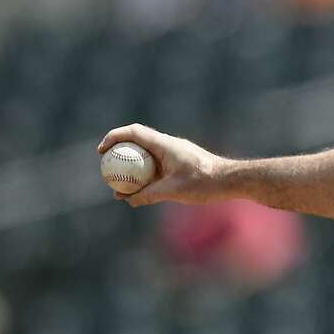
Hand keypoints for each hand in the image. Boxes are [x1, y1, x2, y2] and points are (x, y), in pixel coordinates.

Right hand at [97, 124, 230, 206]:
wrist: (232, 180)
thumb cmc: (205, 182)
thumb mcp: (173, 191)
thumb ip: (148, 195)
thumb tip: (128, 200)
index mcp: (165, 144)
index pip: (134, 132)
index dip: (114, 137)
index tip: (101, 151)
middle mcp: (169, 146)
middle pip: (137, 144)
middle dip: (119, 154)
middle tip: (106, 170)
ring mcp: (175, 154)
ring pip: (147, 158)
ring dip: (132, 169)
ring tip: (119, 189)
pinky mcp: (180, 164)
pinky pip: (157, 168)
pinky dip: (145, 177)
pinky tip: (139, 194)